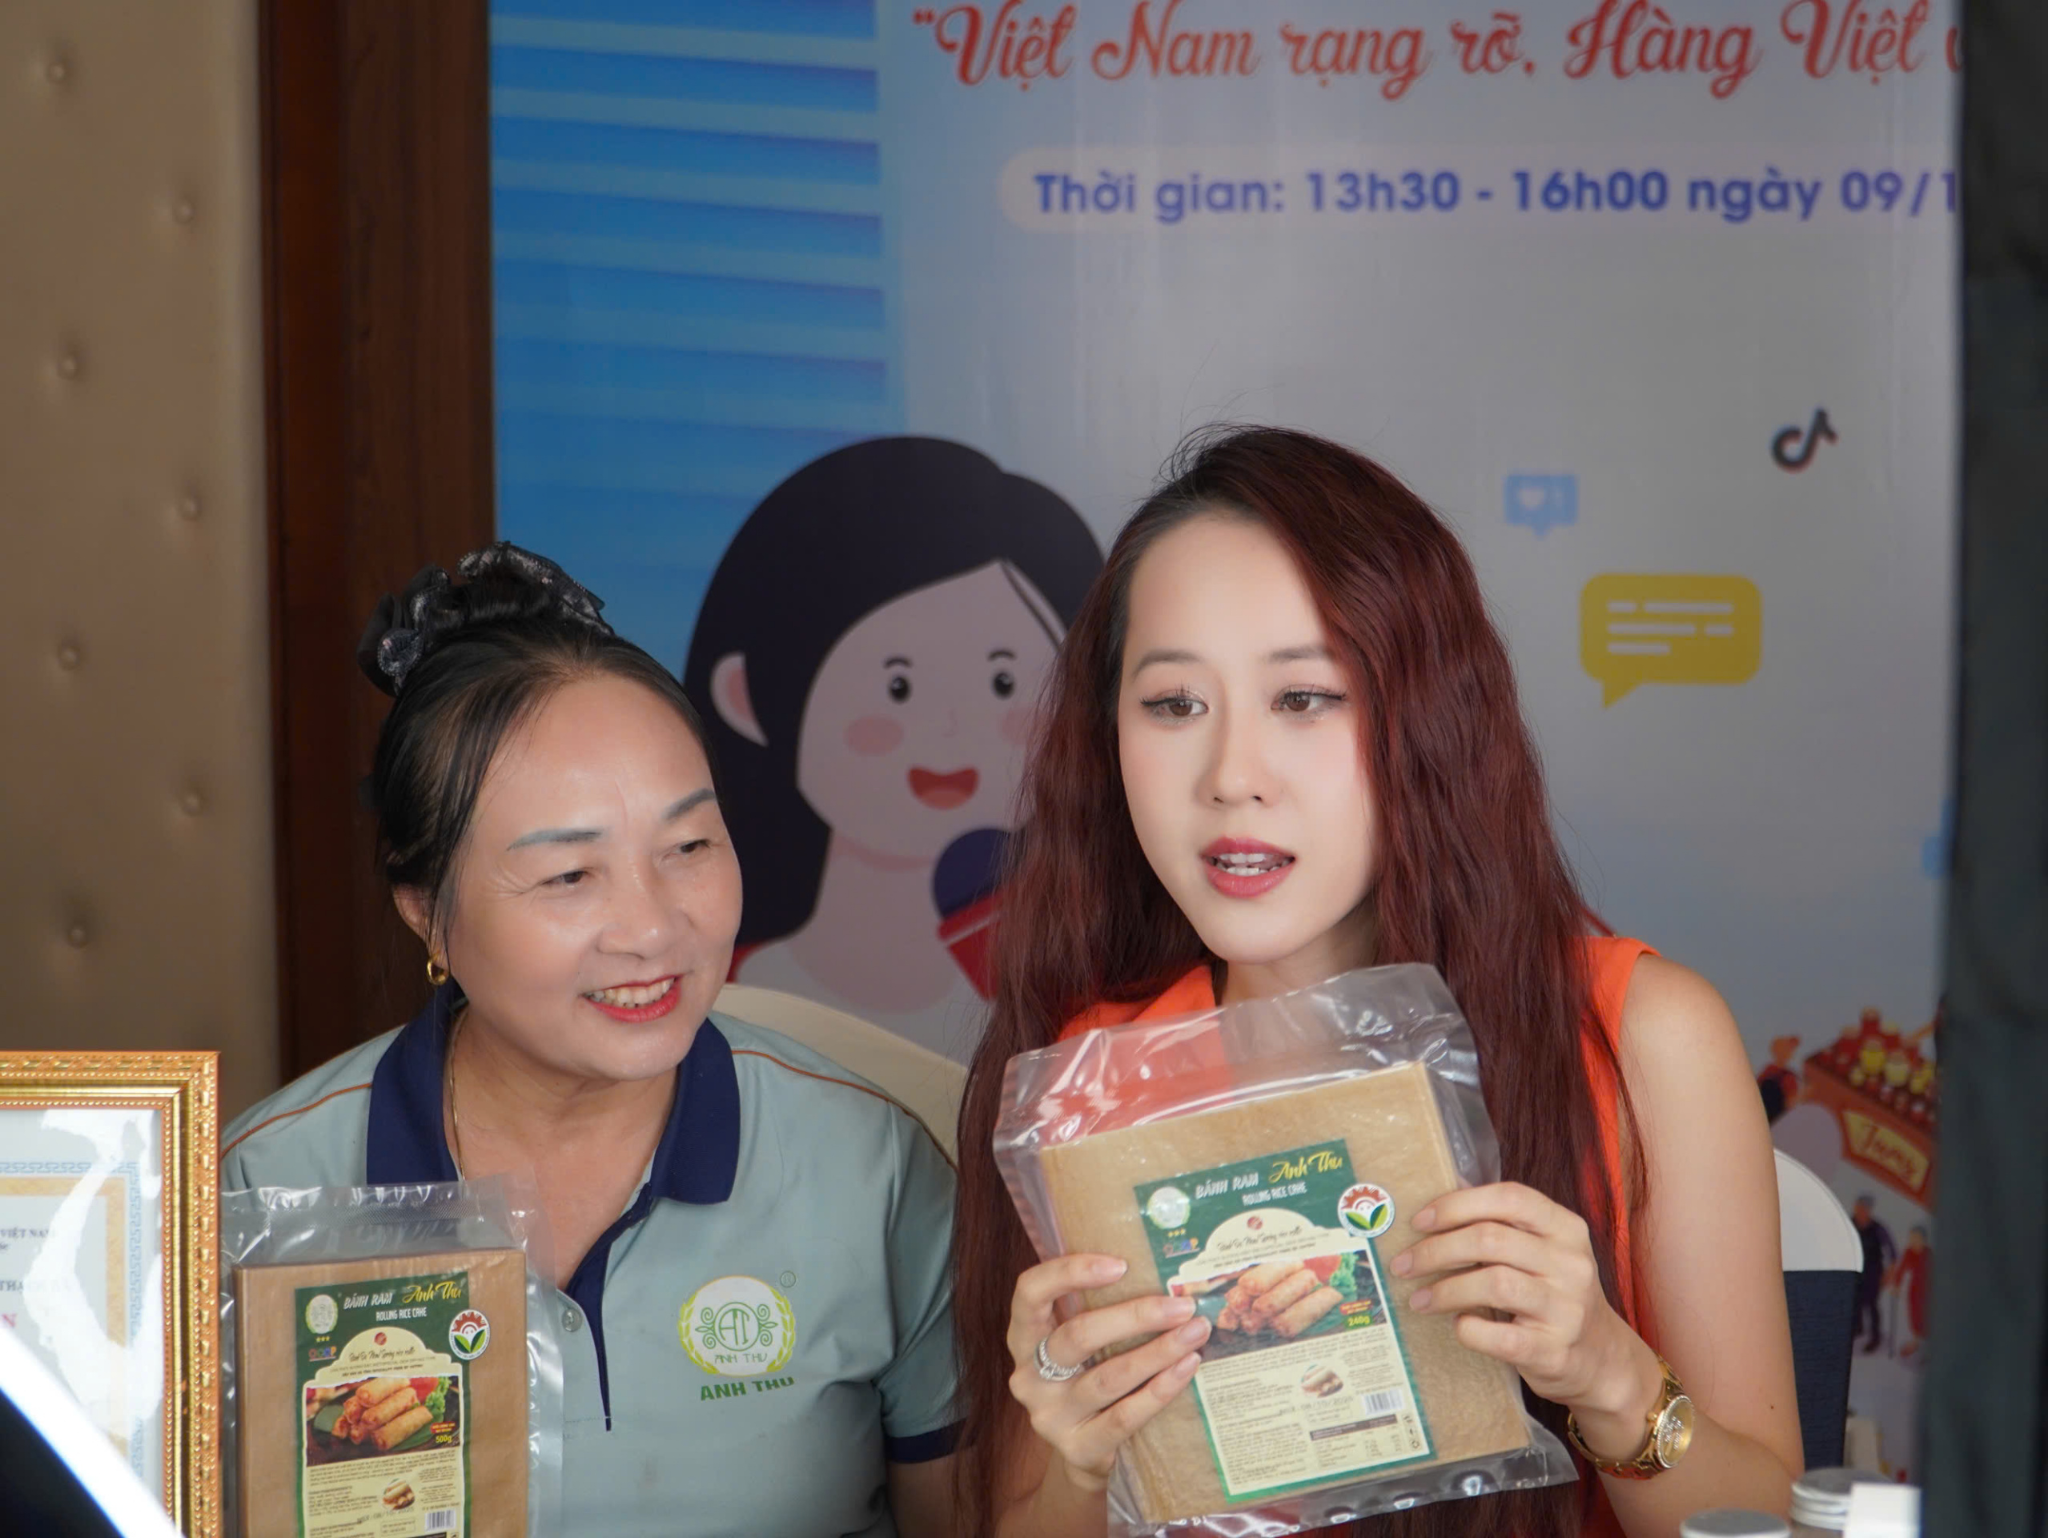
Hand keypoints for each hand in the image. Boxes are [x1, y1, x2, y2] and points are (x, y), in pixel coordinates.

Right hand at [1005, 1253, 1210, 1491]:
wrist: (1084, 1450)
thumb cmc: (1087, 1377)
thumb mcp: (1079, 1343)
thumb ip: (1098, 1308)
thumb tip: (1161, 1271)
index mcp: (1024, 1337)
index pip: (1030, 1292)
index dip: (1069, 1272)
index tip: (1120, 1265)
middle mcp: (1029, 1376)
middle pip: (1078, 1336)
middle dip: (1135, 1316)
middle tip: (1181, 1305)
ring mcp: (1050, 1415)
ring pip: (1108, 1377)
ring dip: (1158, 1352)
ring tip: (1195, 1333)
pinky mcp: (1078, 1448)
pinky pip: (1125, 1416)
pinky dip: (1160, 1390)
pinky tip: (1187, 1368)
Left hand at [1392, 1182, 1655, 1441]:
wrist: (1601, 1360)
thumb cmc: (1555, 1296)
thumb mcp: (1543, 1251)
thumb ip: (1503, 1222)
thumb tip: (1449, 1182)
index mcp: (1566, 1229)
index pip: (1510, 1198)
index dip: (1458, 1204)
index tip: (1420, 1221)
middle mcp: (1572, 1264)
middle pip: (1490, 1240)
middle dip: (1435, 1250)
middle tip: (1403, 1264)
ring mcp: (1566, 1308)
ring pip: (1493, 1283)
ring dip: (1444, 1290)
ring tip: (1419, 1298)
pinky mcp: (1554, 1350)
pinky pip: (1498, 1335)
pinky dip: (1468, 1328)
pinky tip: (1457, 1325)